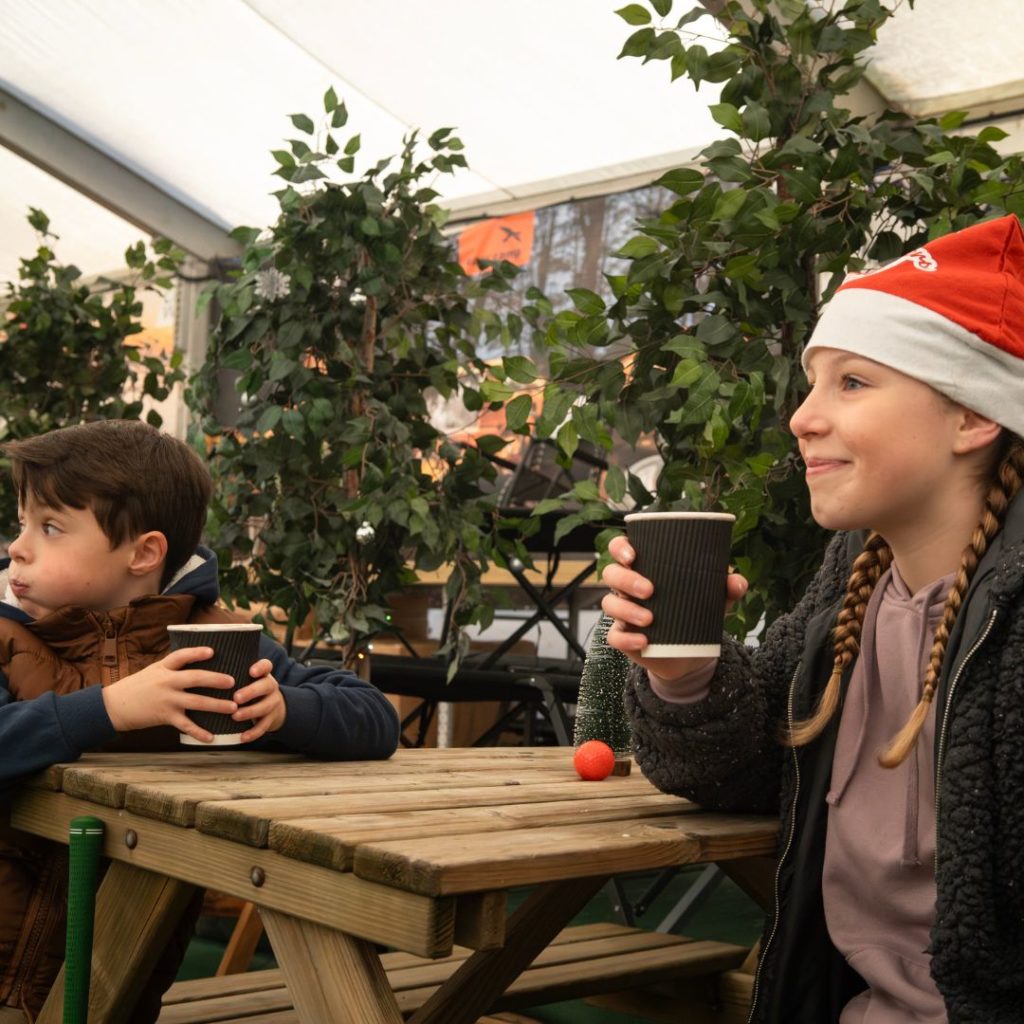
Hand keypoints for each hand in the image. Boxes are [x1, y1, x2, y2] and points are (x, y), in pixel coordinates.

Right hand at [102, 647, 237, 743]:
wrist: (114, 706)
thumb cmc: (138, 686)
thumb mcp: (154, 671)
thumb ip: (173, 668)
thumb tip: (198, 663)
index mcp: (164, 668)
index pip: (181, 656)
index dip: (197, 652)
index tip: (213, 651)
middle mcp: (166, 682)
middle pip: (195, 678)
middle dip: (216, 680)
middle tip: (233, 682)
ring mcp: (166, 700)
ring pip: (196, 702)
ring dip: (217, 705)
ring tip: (233, 708)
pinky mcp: (165, 716)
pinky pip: (186, 725)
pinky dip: (199, 732)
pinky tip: (212, 737)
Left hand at [232, 658, 286, 742]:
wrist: (271, 705)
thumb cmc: (248, 687)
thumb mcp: (244, 677)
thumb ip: (229, 671)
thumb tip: (198, 659)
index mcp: (263, 674)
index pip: (266, 665)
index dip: (260, 667)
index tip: (251, 671)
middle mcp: (270, 686)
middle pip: (266, 686)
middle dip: (251, 692)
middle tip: (236, 698)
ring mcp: (272, 703)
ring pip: (265, 707)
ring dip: (250, 712)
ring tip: (236, 716)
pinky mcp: (271, 719)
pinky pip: (264, 726)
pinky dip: (253, 733)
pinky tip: (242, 737)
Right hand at [601, 535, 748, 682]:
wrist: (691, 655)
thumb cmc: (696, 614)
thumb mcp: (714, 600)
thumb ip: (727, 589)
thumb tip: (737, 581)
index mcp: (644, 569)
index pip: (620, 549)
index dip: (620, 548)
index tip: (633, 554)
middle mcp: (627, 588)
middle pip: (610, 574)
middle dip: (626, 579)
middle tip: (649, 590)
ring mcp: (623, 613)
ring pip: (609, 604)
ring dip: (626, 609)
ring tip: (650, 619)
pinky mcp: (624, 637)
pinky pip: (615, 636)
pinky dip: (626, 638)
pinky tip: (643, 641)